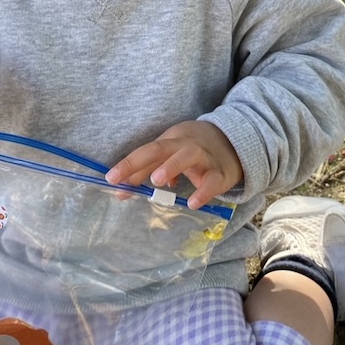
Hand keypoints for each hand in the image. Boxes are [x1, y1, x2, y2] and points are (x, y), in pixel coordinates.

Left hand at [105, 120, 242, 209]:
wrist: (234, 142)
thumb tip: (120, 190)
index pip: (146, 151)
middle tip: (122, 179)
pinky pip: (212, 181)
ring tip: (157, 180)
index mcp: (170, 141)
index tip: (110, 179)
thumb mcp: (170, 155)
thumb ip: (146, 172)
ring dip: (171, 166)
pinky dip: (203, 191)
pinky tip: (193, 203)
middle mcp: (185, 145)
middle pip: (161, 148)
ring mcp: (204, 157)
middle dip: (140, 162)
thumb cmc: (193, 150)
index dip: (128, 165)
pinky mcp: (220, 173)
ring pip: (187, 156)